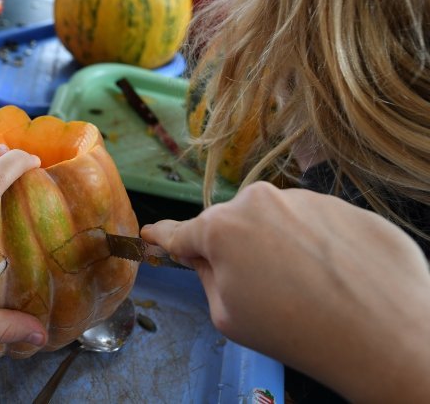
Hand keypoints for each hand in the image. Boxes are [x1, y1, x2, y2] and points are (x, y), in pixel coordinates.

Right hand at [141, 182, 429, 402]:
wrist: (385, 336)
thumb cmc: (296, 331)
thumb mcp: (228, 317)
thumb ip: (208, 277)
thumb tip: (207, 257)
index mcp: (223, 229)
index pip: (180, 232)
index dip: (162, 237)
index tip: (149, 235)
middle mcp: (261, 201)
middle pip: (234, 225)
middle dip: (236, 249)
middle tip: (260, 289)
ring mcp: (307, 199)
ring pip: (278, 221)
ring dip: (281, 246)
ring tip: (307, 287)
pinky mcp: (346, 206)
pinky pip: (318, 223)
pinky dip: (319, 246)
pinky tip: (335, 278)